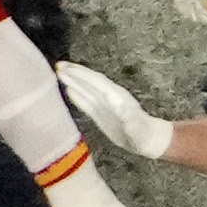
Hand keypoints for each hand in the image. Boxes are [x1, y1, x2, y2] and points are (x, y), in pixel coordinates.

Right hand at [52, 57, 171, 159]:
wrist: (148, 141)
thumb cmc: (142, 135)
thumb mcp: (136, 127)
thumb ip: (128, 117)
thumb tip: (119, 105)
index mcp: (116, 97)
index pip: (96, 81)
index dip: (81, 74)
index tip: (66, 68)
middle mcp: (109, 97)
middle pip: (89, 81)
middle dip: (74, 72)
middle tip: (57, 65)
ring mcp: (105, 105)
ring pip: (86, 89)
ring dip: (73, 81)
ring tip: (58, 73)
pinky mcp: (101, 113)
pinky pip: (86, 101)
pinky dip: (76, 95)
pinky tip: (68, 90)